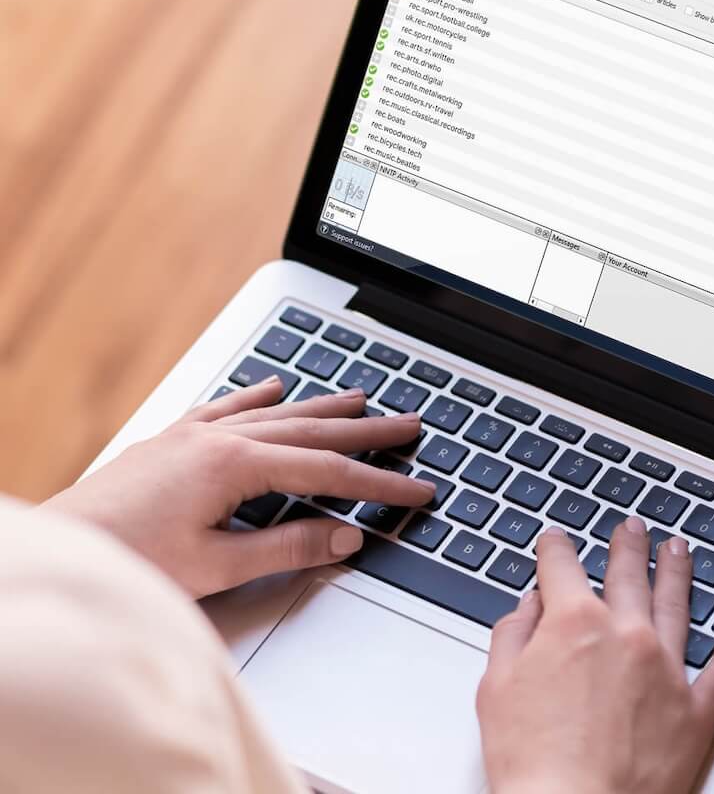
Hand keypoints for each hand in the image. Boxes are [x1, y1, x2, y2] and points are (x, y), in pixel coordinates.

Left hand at [43, 378, 434, 596]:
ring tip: (362, 398)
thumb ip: (285, 549)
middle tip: (411, 424)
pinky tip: (274, 386)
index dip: (379, 484)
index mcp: (234, 466)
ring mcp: (193, 436)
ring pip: (275, 413)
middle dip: (366, 431)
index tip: (416, 490)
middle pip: (311, 430)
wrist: (57, 550)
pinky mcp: (171, 442)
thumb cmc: (124, 561)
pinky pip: (227, 408)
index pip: (328, 473)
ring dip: (322, 407)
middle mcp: (217, 440)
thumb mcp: (215, 567)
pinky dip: (257, 397)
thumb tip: (344, 536)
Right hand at [477, 517, 713, 793]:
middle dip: (627, 547)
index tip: (555, 544)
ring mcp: (666, 669)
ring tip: (678, 549)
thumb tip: (528, 608)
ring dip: (677, 571)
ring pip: (677, 603)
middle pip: (627, 574)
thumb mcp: (497, 689)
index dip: (555, 549)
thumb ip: (513, 636)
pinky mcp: (696, 709)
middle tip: (631, 528)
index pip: (562, 566)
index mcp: (573, 623)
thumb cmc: (532, 764)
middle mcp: (626, 635)